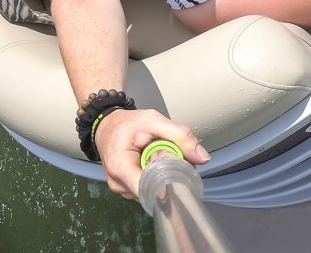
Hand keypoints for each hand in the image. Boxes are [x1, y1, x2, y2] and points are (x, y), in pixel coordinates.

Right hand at [93, 107, 209, 199]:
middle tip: (177, 159)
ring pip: (151, 190)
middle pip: (152, 190)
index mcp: (121, 168)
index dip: (169, 186)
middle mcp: (119, 185)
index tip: (184, 176)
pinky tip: (154, 162)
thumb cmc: (128, 123)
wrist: (107, 125)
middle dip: (169, 176)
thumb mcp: (154, 120)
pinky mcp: (126, 189)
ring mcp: (121, 189)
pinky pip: (146, 187)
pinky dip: (154, 176)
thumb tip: (203, 158)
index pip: (148, 190)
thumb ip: (179, 135)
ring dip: (162, 176)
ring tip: (162, 156)